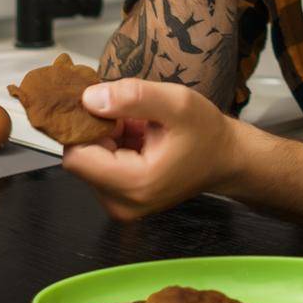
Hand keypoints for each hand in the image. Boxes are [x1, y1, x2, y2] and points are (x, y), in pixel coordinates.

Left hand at [60, 78, 239, 221]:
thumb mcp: (176, 102)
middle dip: (99, 130)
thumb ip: (132, 97)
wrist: (225, 159)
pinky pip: (99, 166)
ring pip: (89, 160)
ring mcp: (120, 205)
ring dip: (107, 137)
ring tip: (140, 128)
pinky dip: (113, 146)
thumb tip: (88, 98)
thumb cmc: (206, 134)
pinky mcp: (120, 199)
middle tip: (133, 117)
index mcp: (135, 184)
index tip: (109, 108)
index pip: (76, 156)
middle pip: (80, 158)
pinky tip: (138, 138)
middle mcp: (122, 203)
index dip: (86, 127)